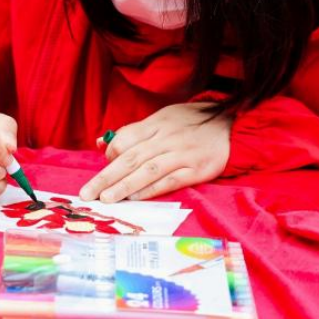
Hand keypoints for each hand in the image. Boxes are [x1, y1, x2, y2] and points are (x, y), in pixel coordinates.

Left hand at [79, 102, 232, 203]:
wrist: (232, 125)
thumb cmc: (192, 123)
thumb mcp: (163, 118)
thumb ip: (134, 132)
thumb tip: (101, 144)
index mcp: (156, 124)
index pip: (126, 139)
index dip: (110, 154)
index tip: (100, 169)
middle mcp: (166, 138)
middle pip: (131, 157)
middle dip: (106, 176)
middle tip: (87, 193)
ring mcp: (182, 154)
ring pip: (148, 170)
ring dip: (125, 185)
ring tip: (106, 199)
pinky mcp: (197, 169)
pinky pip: (171, 180)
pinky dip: (152, 189)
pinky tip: (136, 197)